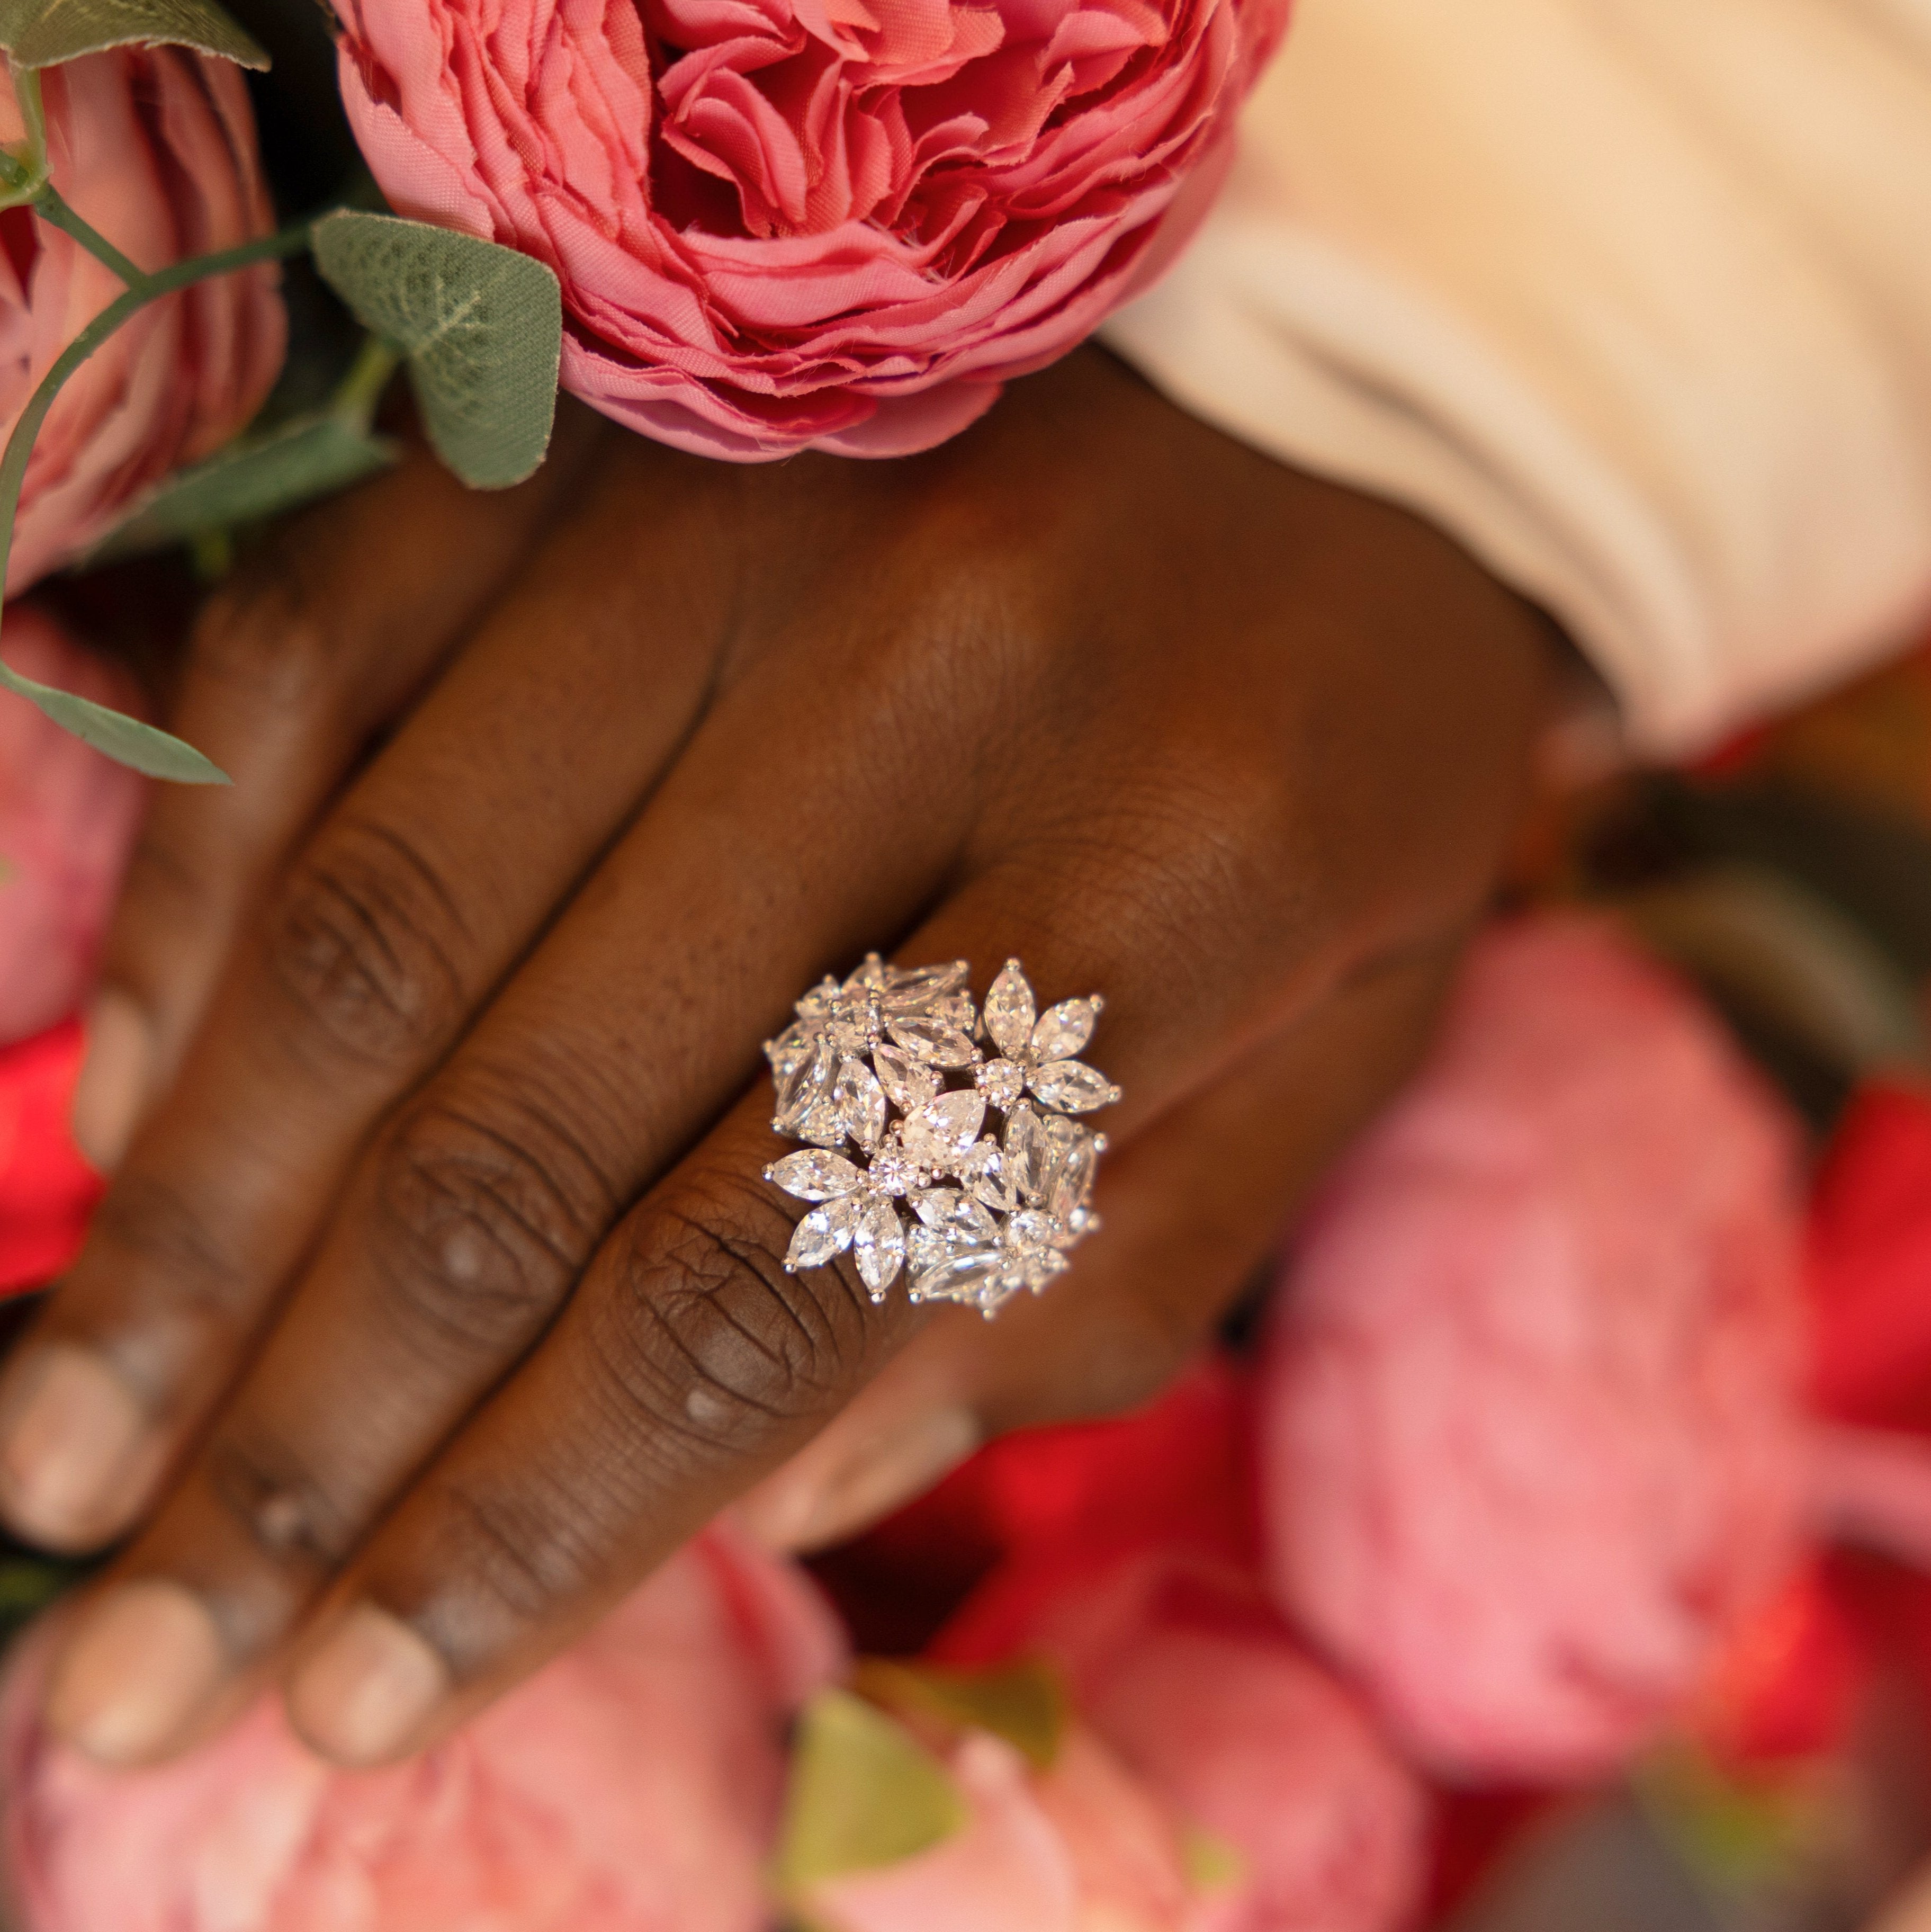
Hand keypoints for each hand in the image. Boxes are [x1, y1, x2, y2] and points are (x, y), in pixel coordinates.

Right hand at [0, 348, 1554, 1765]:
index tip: (369, 1692)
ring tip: (75, 1453)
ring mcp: (739, 513)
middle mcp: (938, 669)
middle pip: (547, 1120)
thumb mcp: (1332, 1047)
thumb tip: (773, 1489)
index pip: (801, 1254)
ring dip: (201, 1223)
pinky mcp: (603, 421)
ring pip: (386, 915)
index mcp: (1177, 867)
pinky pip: (322, 665)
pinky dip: (205, 910)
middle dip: (318, 1430)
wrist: (1352, 410)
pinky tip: (143, 1113)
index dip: (554, 1511)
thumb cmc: (1350, 776)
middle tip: (156, 1660)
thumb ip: (1092, 1279)